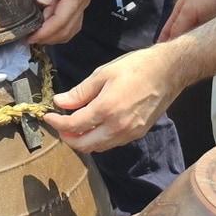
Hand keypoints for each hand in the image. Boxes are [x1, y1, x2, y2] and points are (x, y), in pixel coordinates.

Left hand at [27, 0, 100, 44]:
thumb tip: (41, 2)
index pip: (60, 22)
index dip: (44, 32)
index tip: (29, 37)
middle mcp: (82, 1)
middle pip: (66, 30)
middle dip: (48, 38)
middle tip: (28, 38)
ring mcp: (82, 0)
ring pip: (70, 28)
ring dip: (54, 34)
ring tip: (36, 33)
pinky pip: (71, 19)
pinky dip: (59, 26)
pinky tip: (46, 21)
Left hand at [44, 45, 186, 152]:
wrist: (167, 72)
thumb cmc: (135, 67)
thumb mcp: (102, 74)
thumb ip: (80, 92)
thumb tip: (60, 102)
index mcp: (106, 109)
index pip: (73, 125)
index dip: (57, 123)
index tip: (48, 116)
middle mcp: (117, 127)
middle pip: (84, 145)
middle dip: (67, 137)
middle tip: (59, 124)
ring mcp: (129, 133)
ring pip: (98, 147)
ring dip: (82, 141)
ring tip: (74, 126)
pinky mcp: (137, 134)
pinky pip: (111, 143)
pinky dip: (98, 139)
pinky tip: (94, 126)